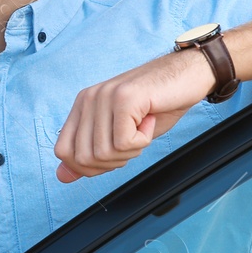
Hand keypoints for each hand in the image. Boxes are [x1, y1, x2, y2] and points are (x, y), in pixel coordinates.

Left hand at [52, 48, 214, 181]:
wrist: (189, 76)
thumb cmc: (158, 106)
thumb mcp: (121, 135)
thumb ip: (91, 153)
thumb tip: (62, 177)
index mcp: (82, 106)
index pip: (63, 151)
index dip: (86, 167)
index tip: (113, 155)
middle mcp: (88, 99)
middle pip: (83, 158)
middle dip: (112, 162)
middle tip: (133, 140)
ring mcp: (104, 96)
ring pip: (104, 153)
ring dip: (131, 151)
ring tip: (143, 128)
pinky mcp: (124, 98)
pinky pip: (124, 143)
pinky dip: (143, 141)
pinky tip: (150, 120)